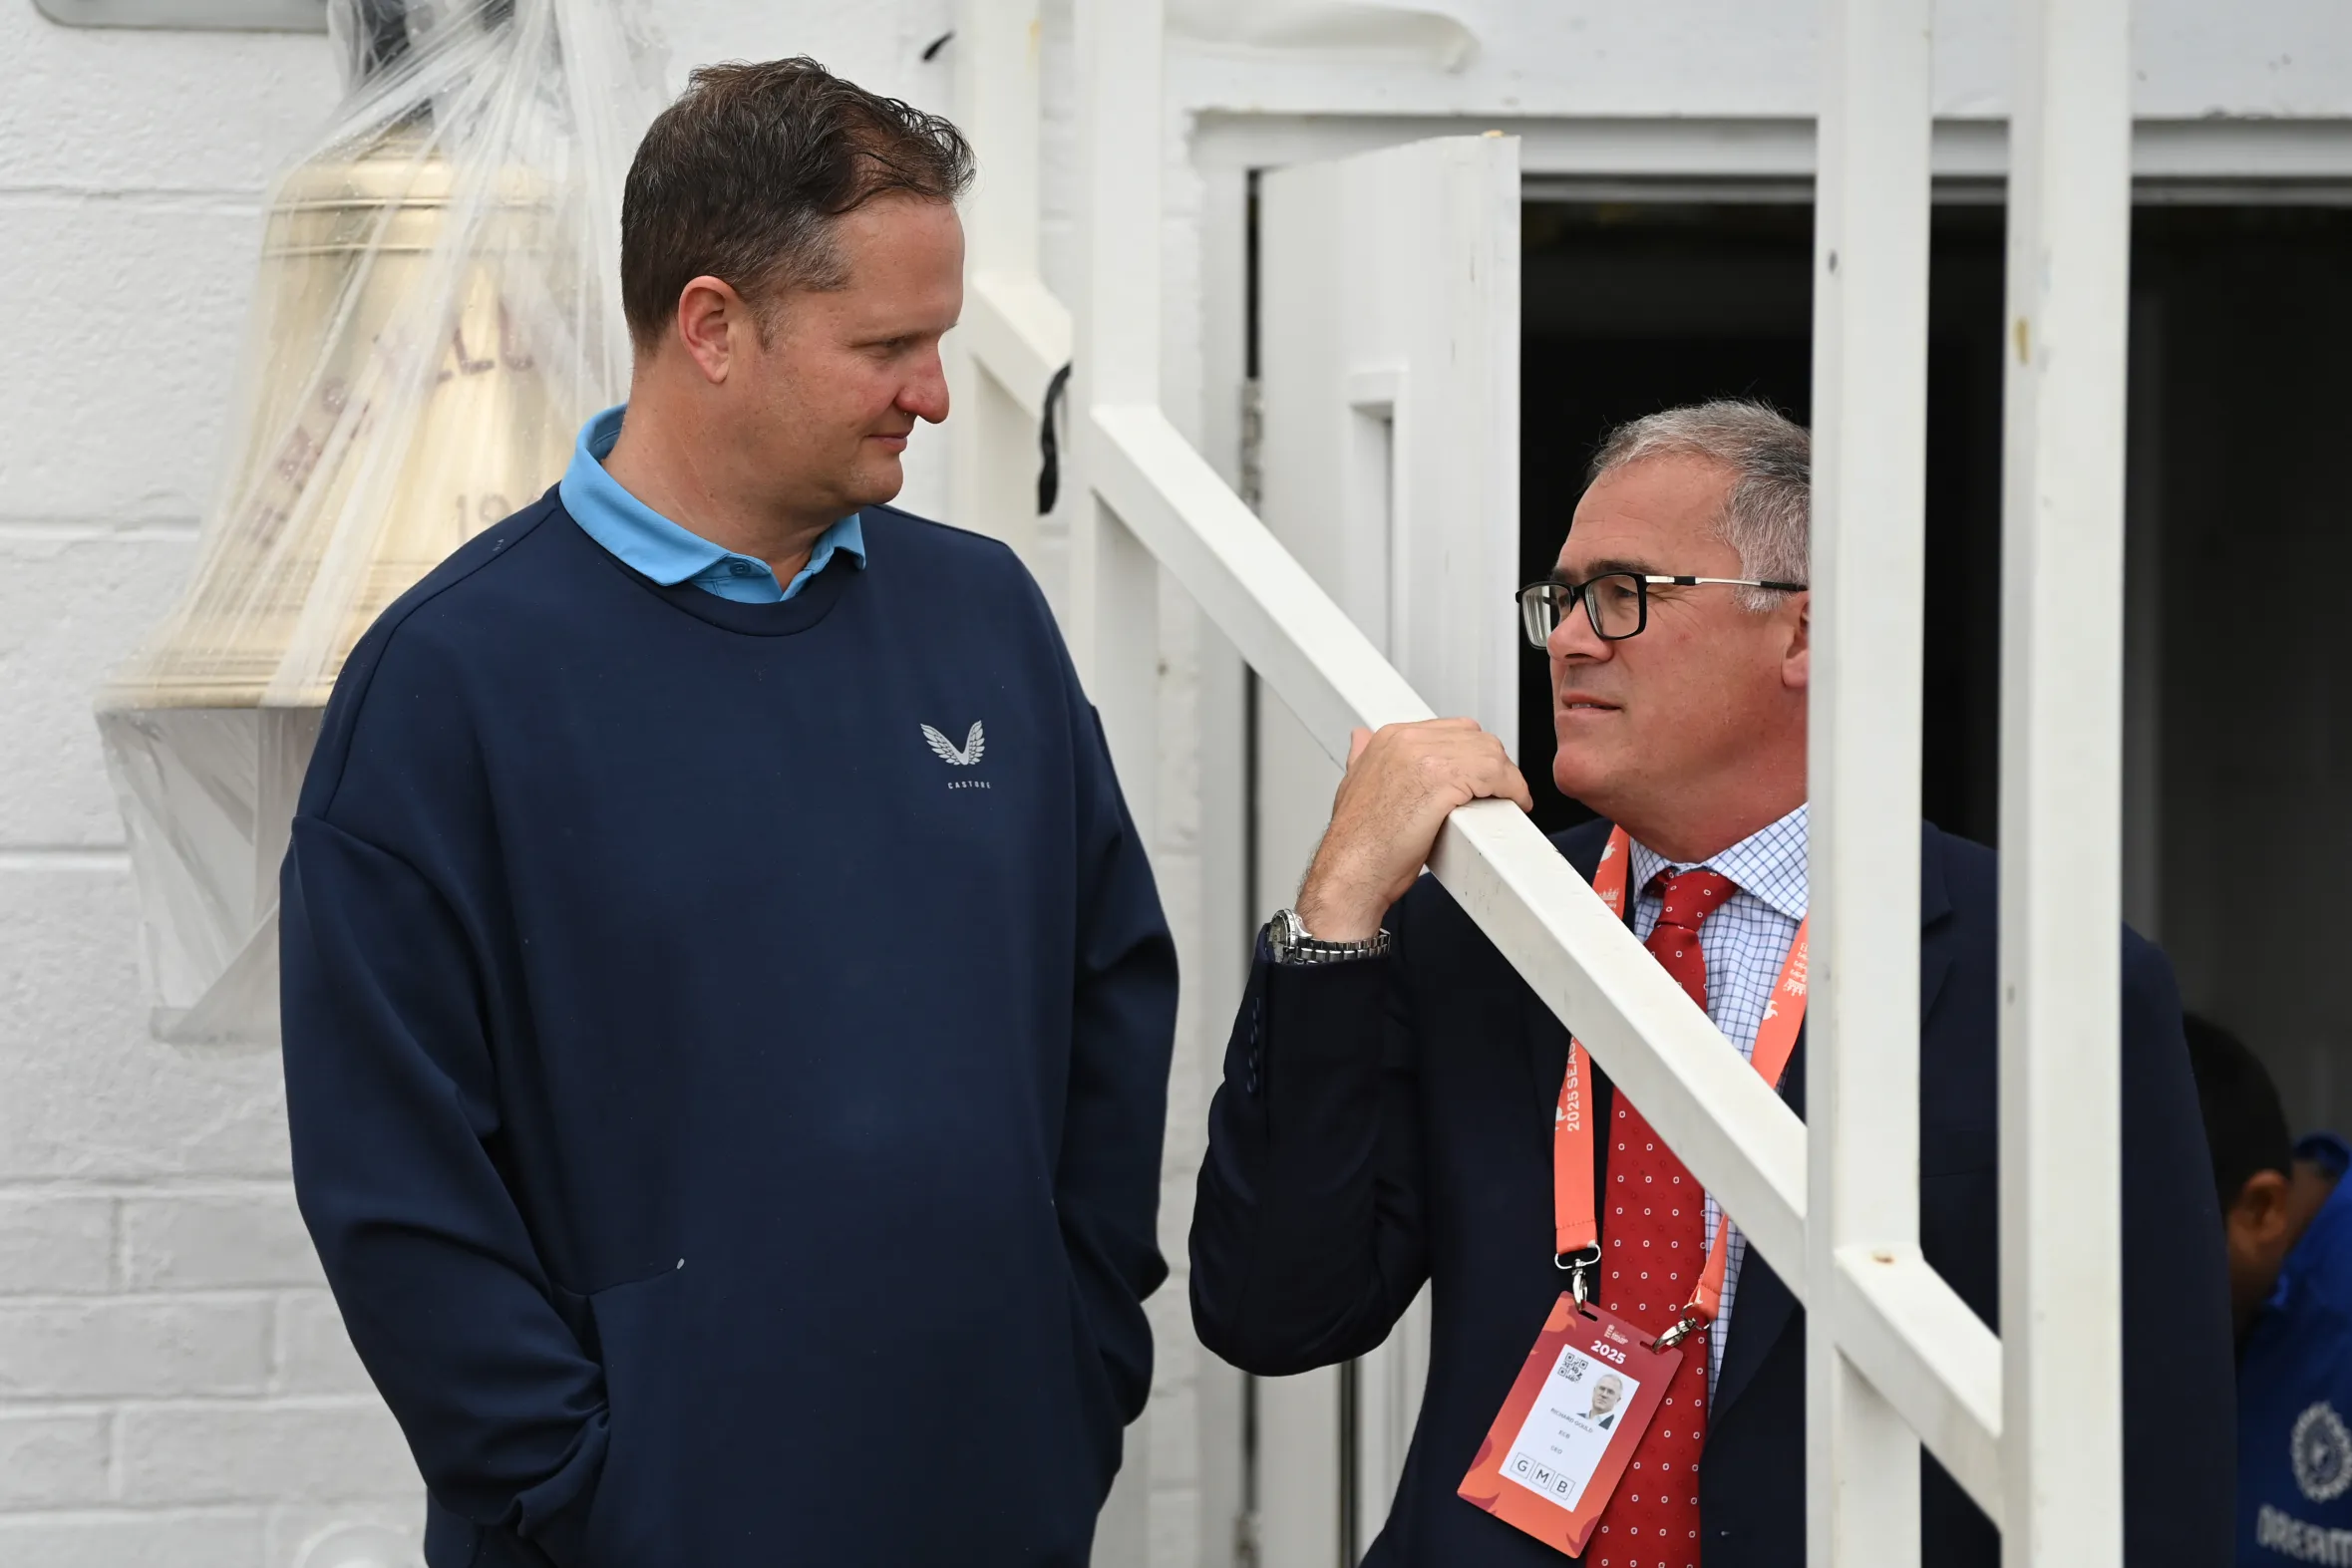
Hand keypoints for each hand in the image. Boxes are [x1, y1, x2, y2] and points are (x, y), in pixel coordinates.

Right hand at [1294, 719, 1532, 940]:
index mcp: (1389, 737)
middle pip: (1475, 737)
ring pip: (1489, 752)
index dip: (1474, 755)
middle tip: (1500, 791)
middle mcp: (1406, 740)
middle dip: (1493, 765)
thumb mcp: (1353, 784)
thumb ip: (1363, 757)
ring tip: (1507, 800)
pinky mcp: (1443, 780)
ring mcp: (1424, 757)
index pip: (1453, 729)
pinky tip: (1512, 803)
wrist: (1350, 873)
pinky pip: (1495, 773)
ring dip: (1506, 778)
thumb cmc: (1356, 843)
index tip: (1483, 777)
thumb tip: (1362, 739)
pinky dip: (1512, 789)